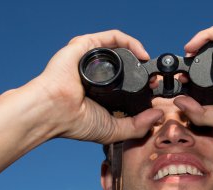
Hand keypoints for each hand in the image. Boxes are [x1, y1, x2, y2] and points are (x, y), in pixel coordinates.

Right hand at [34, 30, 162, 142]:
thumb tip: (158, 114)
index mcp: (104, 91)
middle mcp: (99, 73)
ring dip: (139, 54)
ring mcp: (92, 59)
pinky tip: (142, 54)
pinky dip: (130, 42)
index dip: (146, 85)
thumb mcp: (114, 129)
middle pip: (127, 64)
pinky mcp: (86, 45)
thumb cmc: (77, 122)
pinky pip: (113, 37)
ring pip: (121, 49)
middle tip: (155, 79)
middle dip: (145, 70)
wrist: (53, 110)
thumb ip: (138, 126)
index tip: (156, 90)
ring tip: (149, 66)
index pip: (129, 83)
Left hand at [174, 23, 212, 136]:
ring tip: (187, 55)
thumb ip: (200, 113)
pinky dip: (205, 35)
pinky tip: (193, 46)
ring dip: (198, 43)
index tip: (182, 80)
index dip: (194, 73)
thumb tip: (179, 102)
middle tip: (182, 69)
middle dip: (194, 58)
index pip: (211, 69)